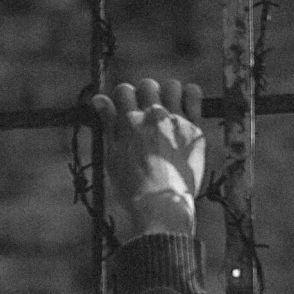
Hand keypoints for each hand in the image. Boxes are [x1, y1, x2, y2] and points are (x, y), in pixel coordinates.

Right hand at [90, 76, 205, 242]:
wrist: (161, 208)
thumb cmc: (132, 189)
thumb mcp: (112, 158)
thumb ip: (108, 125)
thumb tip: (99, 99)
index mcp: (129, 122)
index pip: (124, 90)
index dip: (124, 98)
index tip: (128, 110)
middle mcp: (152, 116)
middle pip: (147, 85)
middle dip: (145, 95)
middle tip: (147, 113)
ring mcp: (174, 121)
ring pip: (171, 86)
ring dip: (167, 93)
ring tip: (167, 109)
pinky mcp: (193, 129)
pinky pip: (194, 96)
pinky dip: (190, 94)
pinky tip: (185, 104)